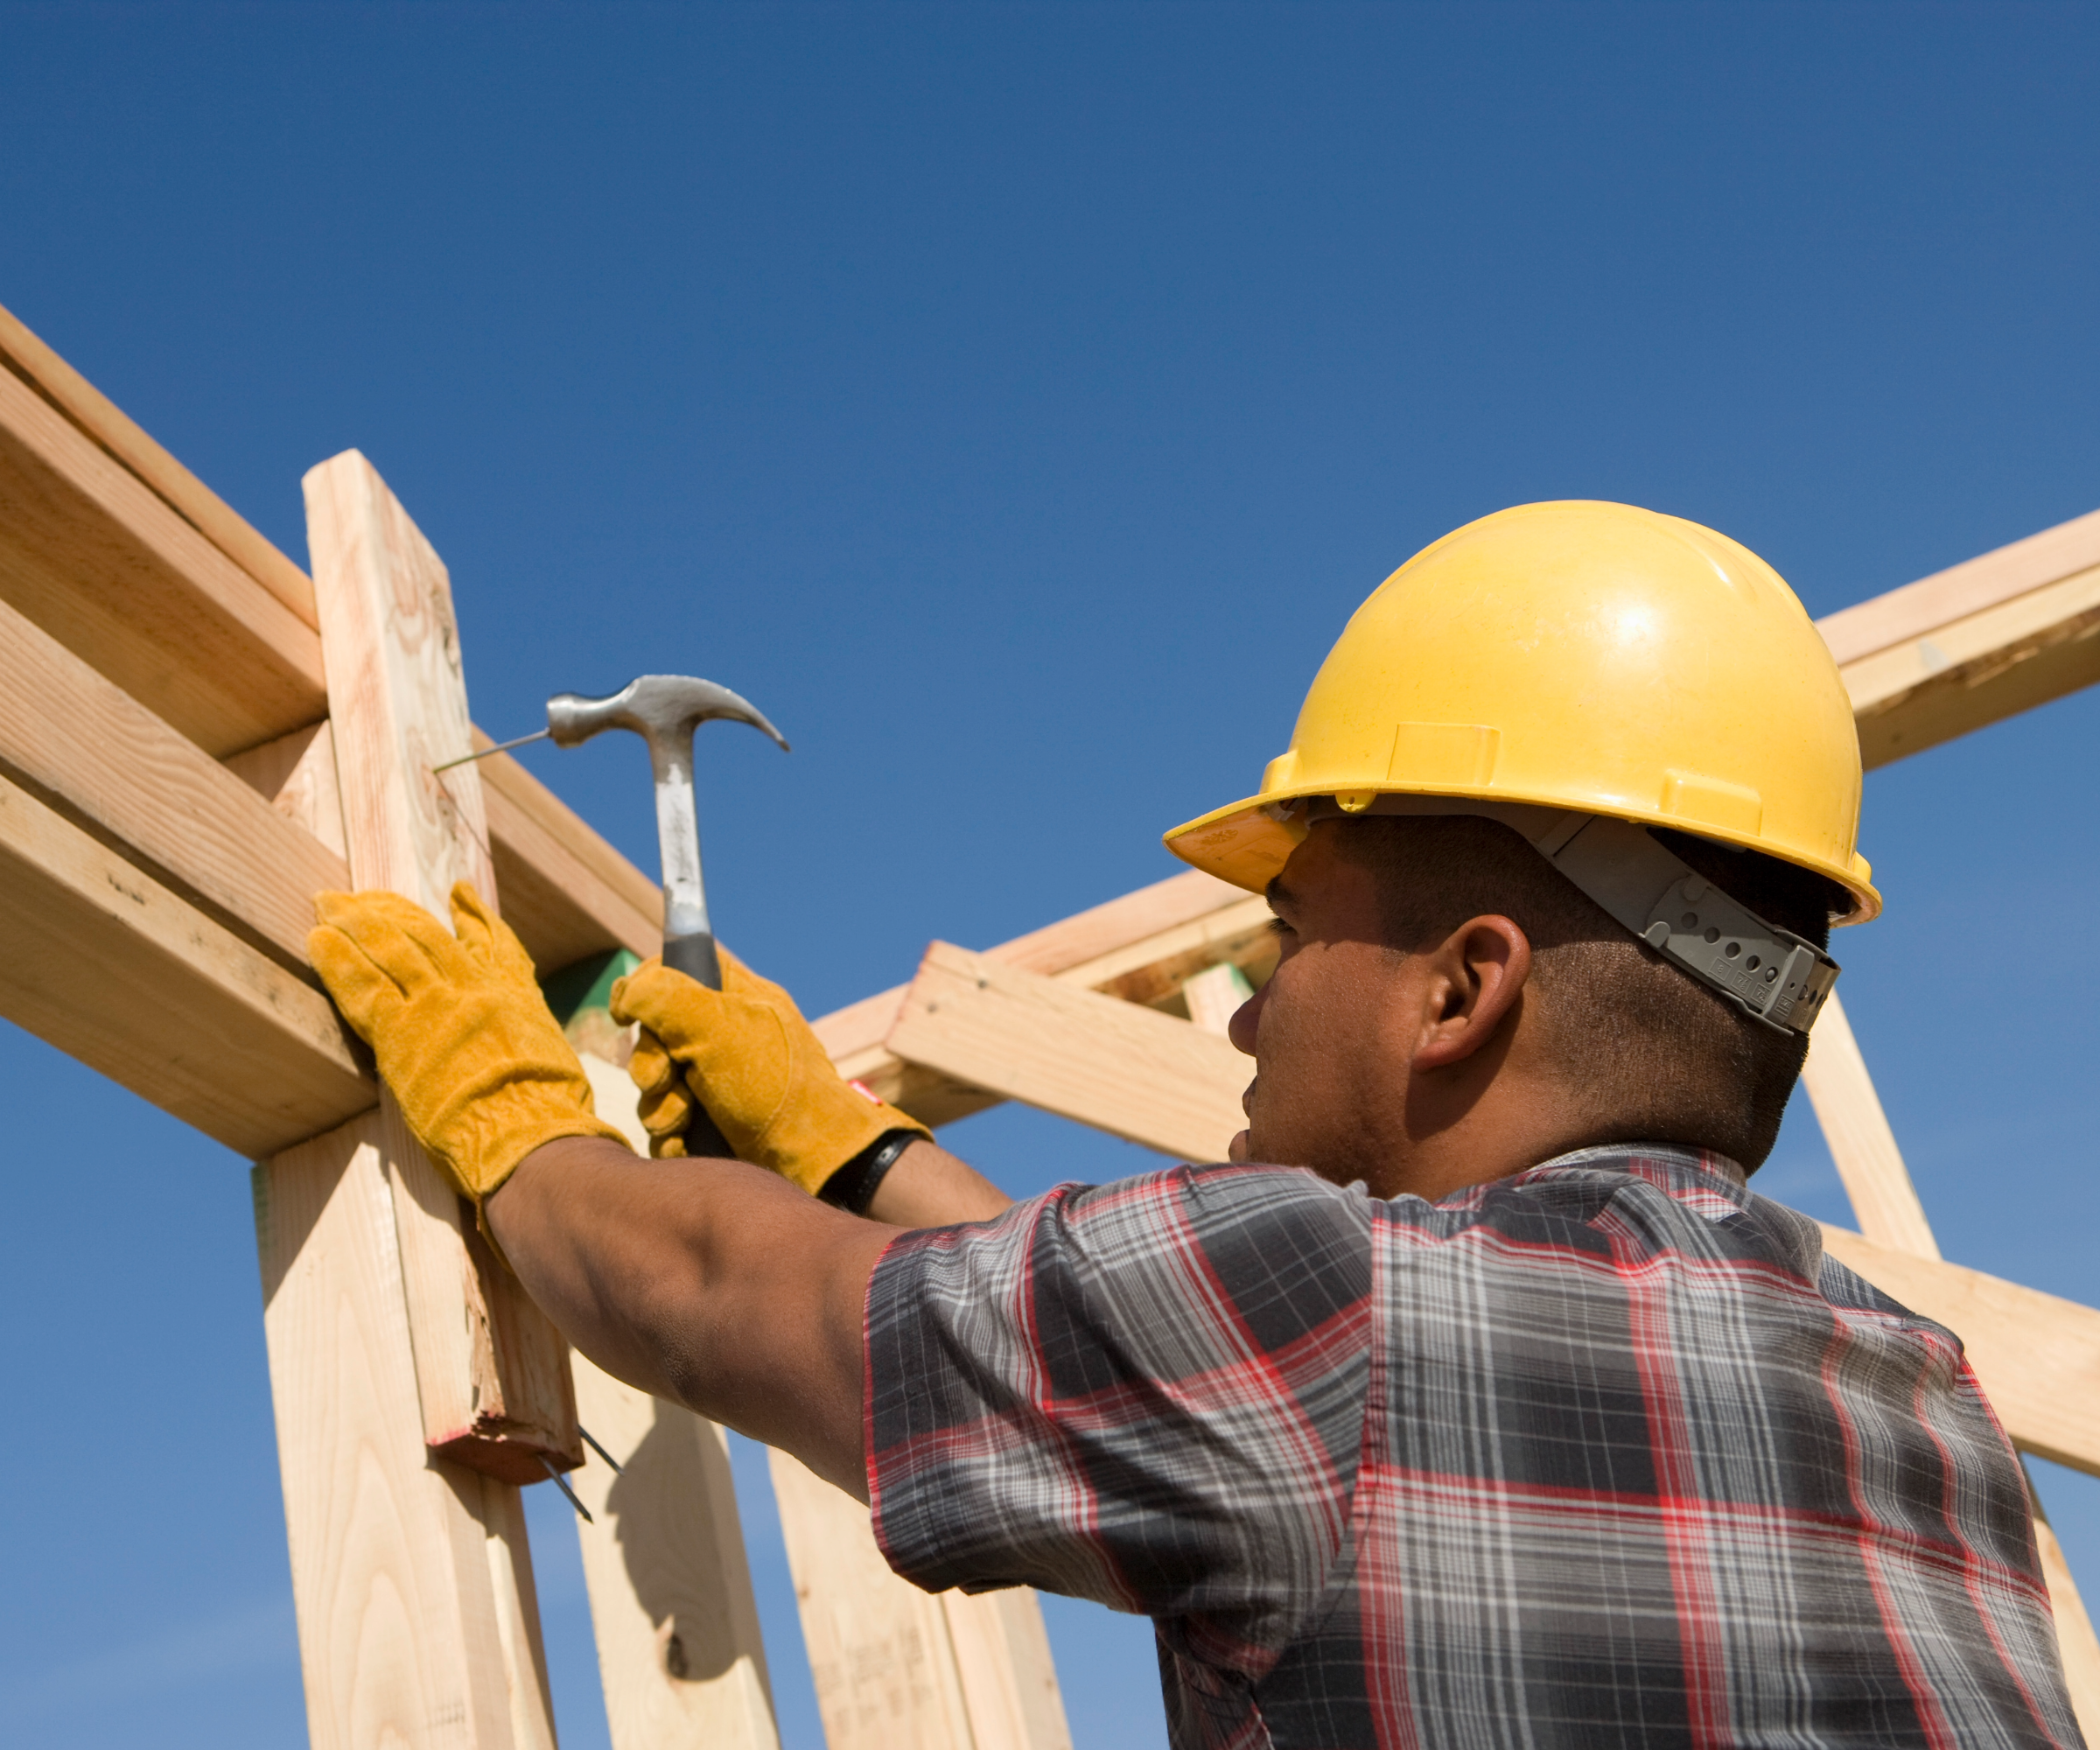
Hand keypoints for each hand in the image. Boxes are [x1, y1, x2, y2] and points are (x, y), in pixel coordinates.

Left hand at [308, 883, 627, 1208]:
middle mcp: (473, 989)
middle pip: (427, 935)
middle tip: (366, 897)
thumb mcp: (557, 1062)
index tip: (459, 893)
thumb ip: (535, 1047)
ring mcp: (436, 1006)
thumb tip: (536, 1066)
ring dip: (356, 921)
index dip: (474, 916)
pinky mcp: (400, 1032)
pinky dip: (337, 960)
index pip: (494, 945)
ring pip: (389, 947)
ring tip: (329, 903)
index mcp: (514, 997)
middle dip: (394, 911)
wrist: (530, 1131)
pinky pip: (361, 985)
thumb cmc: (551, 1113)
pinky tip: (317, 940)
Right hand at [610, 951, 928, 1195]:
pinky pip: (669, 1128)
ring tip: (684, 1120)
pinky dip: (674, 1139)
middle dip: (651, 1065)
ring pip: (657, 1089)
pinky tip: (689, 1145)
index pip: (676, 972)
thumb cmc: (773, 1087)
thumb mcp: (716, 1028)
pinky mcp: (714, 1126)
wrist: (811, 1161)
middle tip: (665, 1080)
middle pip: (655, 1038)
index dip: (643, 989)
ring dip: (662, 1108)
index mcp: (735, 999)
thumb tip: (628, 992)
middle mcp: (726, 1038)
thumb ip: (664, 998)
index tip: (623, 1014)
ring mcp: (719, 1084)